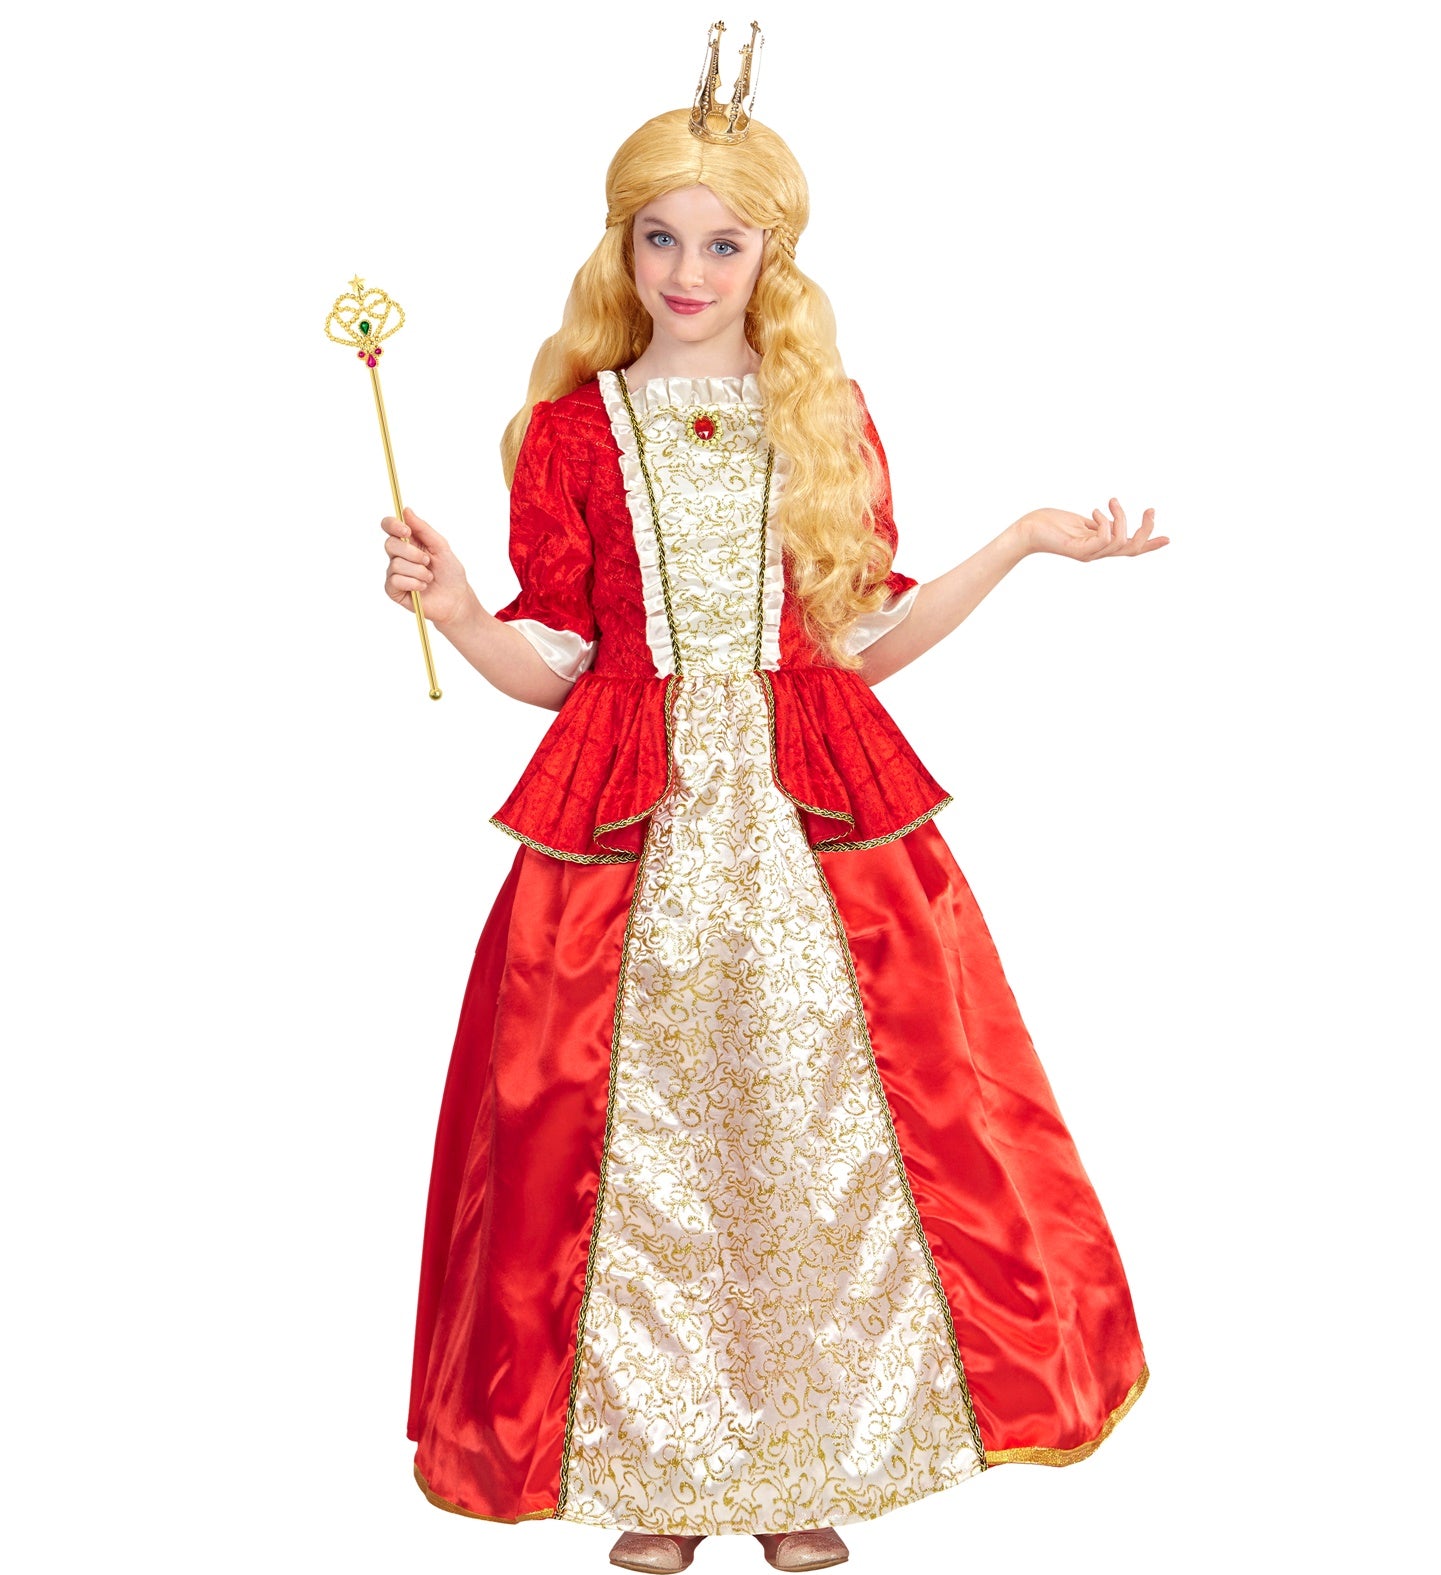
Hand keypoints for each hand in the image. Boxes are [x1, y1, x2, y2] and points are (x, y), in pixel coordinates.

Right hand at [381, 506, 474, 627]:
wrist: (456, 599)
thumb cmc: (450, 573)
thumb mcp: (441, 546)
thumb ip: (423, 528)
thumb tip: (406, 510)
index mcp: (409, 542)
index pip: (389, 526)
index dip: (393, 525)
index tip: (406, 531)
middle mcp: (398, 555)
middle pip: (390, 544)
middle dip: (412, 553)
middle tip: (427, 561)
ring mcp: (394, 573)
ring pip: (396, 564)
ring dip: (418, 571)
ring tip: (429, 578)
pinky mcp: (394, 590)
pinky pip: (395, 581)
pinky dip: (413, 583)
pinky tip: (422, 588)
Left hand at [1013, 499, 1168, 559]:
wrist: (1026, 530)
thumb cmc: (1050, 523)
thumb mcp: (1081, 522)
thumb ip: (1098, 524)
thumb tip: (1111, 519)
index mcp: (1099, 546)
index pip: (1130, 549)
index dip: (1150, 545)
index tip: (1169, 538)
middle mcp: (1096, 553)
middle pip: (1132, 549)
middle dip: (1146, 529)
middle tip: (1149, 509)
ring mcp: (1088, 553)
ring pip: (1120, 541)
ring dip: (1120, 517)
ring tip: (1110, 502)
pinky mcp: (1077, 550)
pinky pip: (1103, 540)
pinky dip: (1106, 525)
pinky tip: (1096, 513)